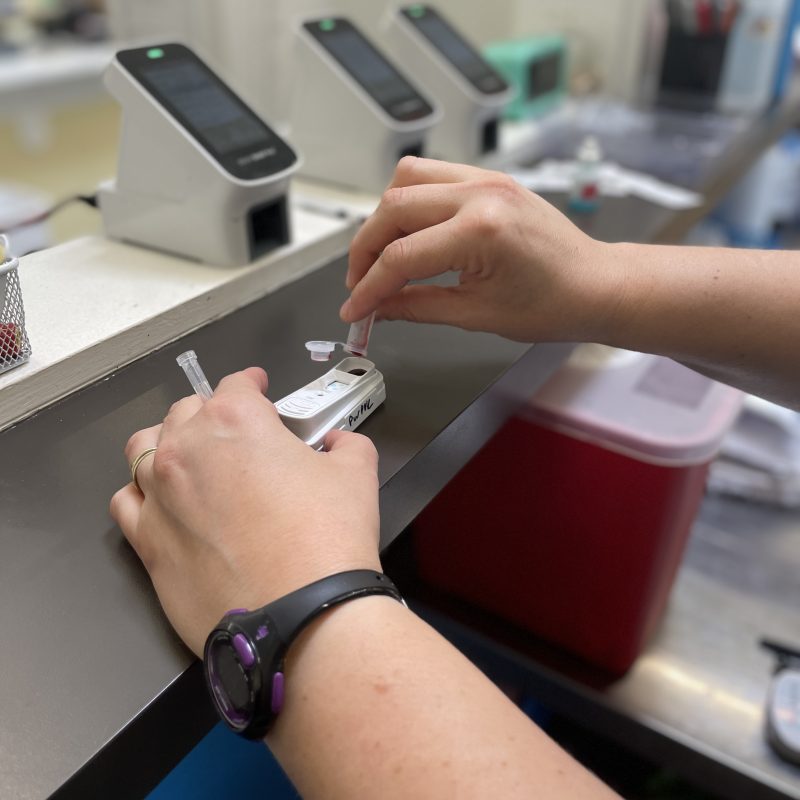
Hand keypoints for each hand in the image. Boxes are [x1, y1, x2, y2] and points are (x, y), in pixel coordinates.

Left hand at [110, 368, 381, 655]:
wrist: (301, 617)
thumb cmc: (329, 539)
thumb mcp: (356, 475)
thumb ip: (346, 445)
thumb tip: (337, 444)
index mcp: (236, 421)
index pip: (236, 384)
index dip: (252, 384)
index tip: (259, 388)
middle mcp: (186, 448)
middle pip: (187, 412)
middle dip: (213, 414)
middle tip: (238, 435)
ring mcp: (159, 496)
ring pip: (145, 449)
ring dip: (168, 444)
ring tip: (190, 459)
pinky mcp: (147, 542)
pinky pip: (126, 502)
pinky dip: (142, 494)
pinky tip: (163, 502)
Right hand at [341, 157, 618, 342]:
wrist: (596, 285)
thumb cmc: (555, 303)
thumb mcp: (477, 315)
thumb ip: (417, 308)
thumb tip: (379, 308)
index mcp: (481, 231)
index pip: (400, 258)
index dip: (368, 288)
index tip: (354, 308)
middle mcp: (480, 193)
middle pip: (392, 210)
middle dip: (365, 250)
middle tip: (360, 284)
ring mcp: (485, 179)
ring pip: (406, 179)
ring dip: (383, 218)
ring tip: (381, 255)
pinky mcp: (489, 178)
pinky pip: (432, 175)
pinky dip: (410, 200)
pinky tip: (409, 230)